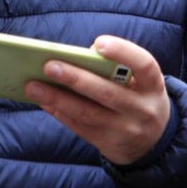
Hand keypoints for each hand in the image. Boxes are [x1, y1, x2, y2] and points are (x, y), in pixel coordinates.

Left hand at [25, 35, 170, 164]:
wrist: (154, 140)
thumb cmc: (138, 95)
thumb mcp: (139, 81)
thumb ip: (115, 68)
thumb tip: (74, 57)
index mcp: (153, 85)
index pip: (144, 65)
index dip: (122, 52)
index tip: (98, 43)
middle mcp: (142, 109)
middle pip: (106, 93)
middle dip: (75, 78)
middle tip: (48, 65)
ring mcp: (125, 130)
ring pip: (87, 113)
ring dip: (57, 98)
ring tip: (32, 86)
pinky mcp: (108, 144)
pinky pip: (80, 127)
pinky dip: (59, 113)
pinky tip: (43, 101)